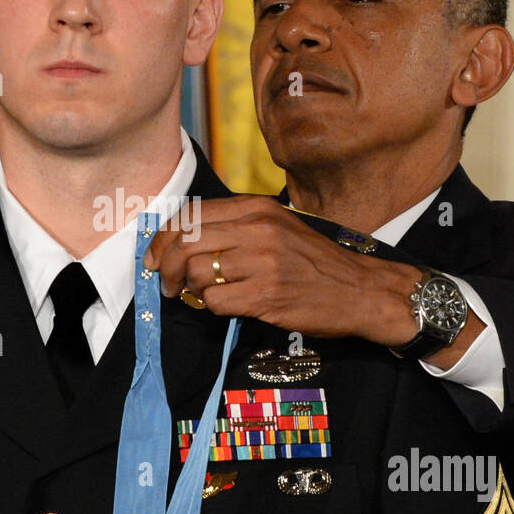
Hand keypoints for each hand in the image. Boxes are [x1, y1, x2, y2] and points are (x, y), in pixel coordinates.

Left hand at [143, 195, 429, 345]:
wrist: (361, 289)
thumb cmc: (313, 260)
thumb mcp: (277, 226)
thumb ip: (234, 226)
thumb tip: (182, 240)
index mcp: (256, 208)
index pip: (190, 215)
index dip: (162, 237)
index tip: (153, 255)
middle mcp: (258, 230)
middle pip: (185, 243)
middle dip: (164, 266)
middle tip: (165, 283)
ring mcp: (263, 263)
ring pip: (196, 272)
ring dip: (187, 289)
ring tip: (194, 295)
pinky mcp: (267, 295)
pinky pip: (216, 300)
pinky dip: (210, 306)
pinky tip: (223, 305)